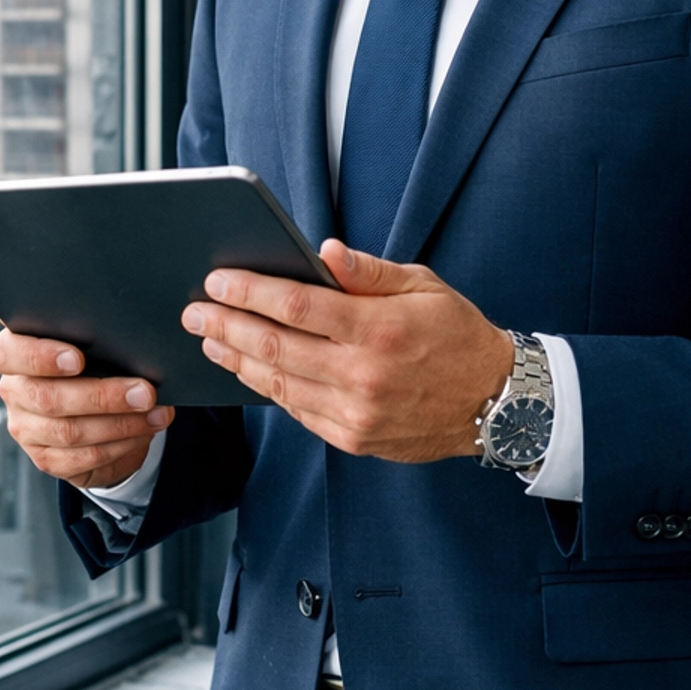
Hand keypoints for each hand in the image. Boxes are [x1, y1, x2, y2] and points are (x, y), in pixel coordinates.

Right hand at [0, 328, 173, 489]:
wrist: (97, 408)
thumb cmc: (95, 362)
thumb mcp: (91, 345)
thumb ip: (95, 340)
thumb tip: (131, 345)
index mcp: (14, 354)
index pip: (9, 353)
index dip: (40, 357)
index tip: (77, 359)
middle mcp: (14, 391)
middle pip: (48, 398)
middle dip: (103, 396)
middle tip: (145, 392)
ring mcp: (26, 429)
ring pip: (69, 432)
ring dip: (120, 423)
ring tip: (155, 412)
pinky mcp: (46, 459)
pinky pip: (83, 457)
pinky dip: (120, 444)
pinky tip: (144, 431)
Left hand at [179, 238, 513, 462]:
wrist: (496, 402)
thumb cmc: (457, 334)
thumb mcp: (424, 287)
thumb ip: (369, 271)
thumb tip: (322, 251)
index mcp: (378, 328)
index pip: (296, 305)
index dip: (249, 292)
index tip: (217, 281)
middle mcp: (363, 374)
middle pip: (275, 347)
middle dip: (226, 326)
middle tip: (194, 312)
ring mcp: (356, 412)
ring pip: (278, 384)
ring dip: (237, 360)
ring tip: (210, 340)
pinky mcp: (354, 438)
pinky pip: (297, 411)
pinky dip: (267, 389)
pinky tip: (248, 370)